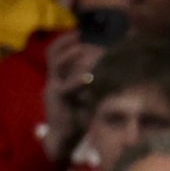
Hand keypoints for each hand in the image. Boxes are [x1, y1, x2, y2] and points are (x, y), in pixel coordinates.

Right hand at [40, 29, 105, 155]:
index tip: (82, 31)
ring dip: (74, 53)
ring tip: (89, 48)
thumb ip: (95, 83)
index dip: (67, 40)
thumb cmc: (78, 118)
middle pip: (53, 52)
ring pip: (57, 63)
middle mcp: (53, 79)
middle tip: (85, 35)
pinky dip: (78, 78)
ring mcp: (52, 87)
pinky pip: (66, 84)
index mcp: (58, 77)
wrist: (63, 139)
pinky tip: (90, 77)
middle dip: (68, 40)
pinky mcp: (56, 99)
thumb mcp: (88, 96)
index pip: (57, 52)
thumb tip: (117, 70)